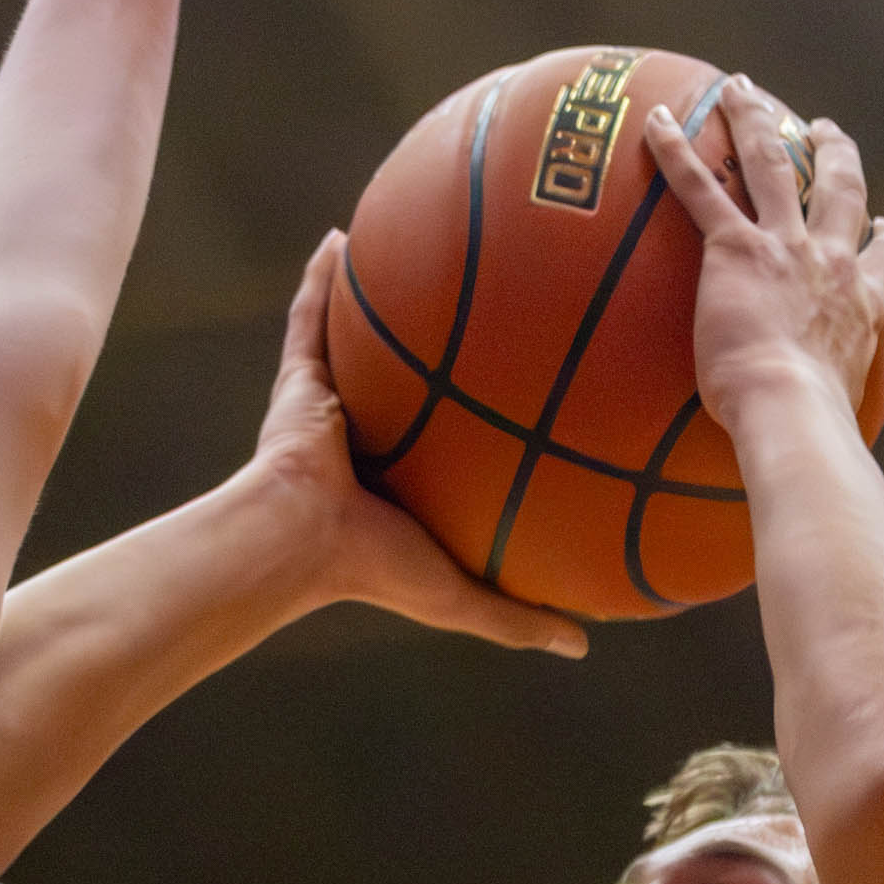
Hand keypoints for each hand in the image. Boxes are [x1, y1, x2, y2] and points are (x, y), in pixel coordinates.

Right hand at [246, 234, 584, 655]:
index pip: (452, 437)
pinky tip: (341, 238)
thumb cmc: (374, 571)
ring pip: (361, 337)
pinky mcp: (299, 382)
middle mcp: (373, 434)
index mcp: (407, 481)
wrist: (298, 543)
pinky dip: (320, 279)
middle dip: (441, 340)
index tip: (528, 380)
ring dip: (378, 292)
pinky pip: (310, 317)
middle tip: (489, 294)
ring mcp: (334, 404)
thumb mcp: (461, 596)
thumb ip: (519, 619)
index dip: (482, 410)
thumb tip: (585, 645)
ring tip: (409, 243)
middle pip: (414, 376)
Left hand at [646, 80, 883, 426]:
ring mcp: (783, 245)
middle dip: (833, 150)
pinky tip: (653, 120)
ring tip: (741, 87)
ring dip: (754, 119)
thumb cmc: (814, 426)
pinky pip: (699, 188)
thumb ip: (836, 410)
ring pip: (771, 163)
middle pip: (840, 186)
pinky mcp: (733, 249)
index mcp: (863, 299)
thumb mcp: (842, 411)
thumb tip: (826, 453)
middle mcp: (831, 258)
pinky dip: (676, 150)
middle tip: (822, 128)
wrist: (792, 408)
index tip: (883, 225)